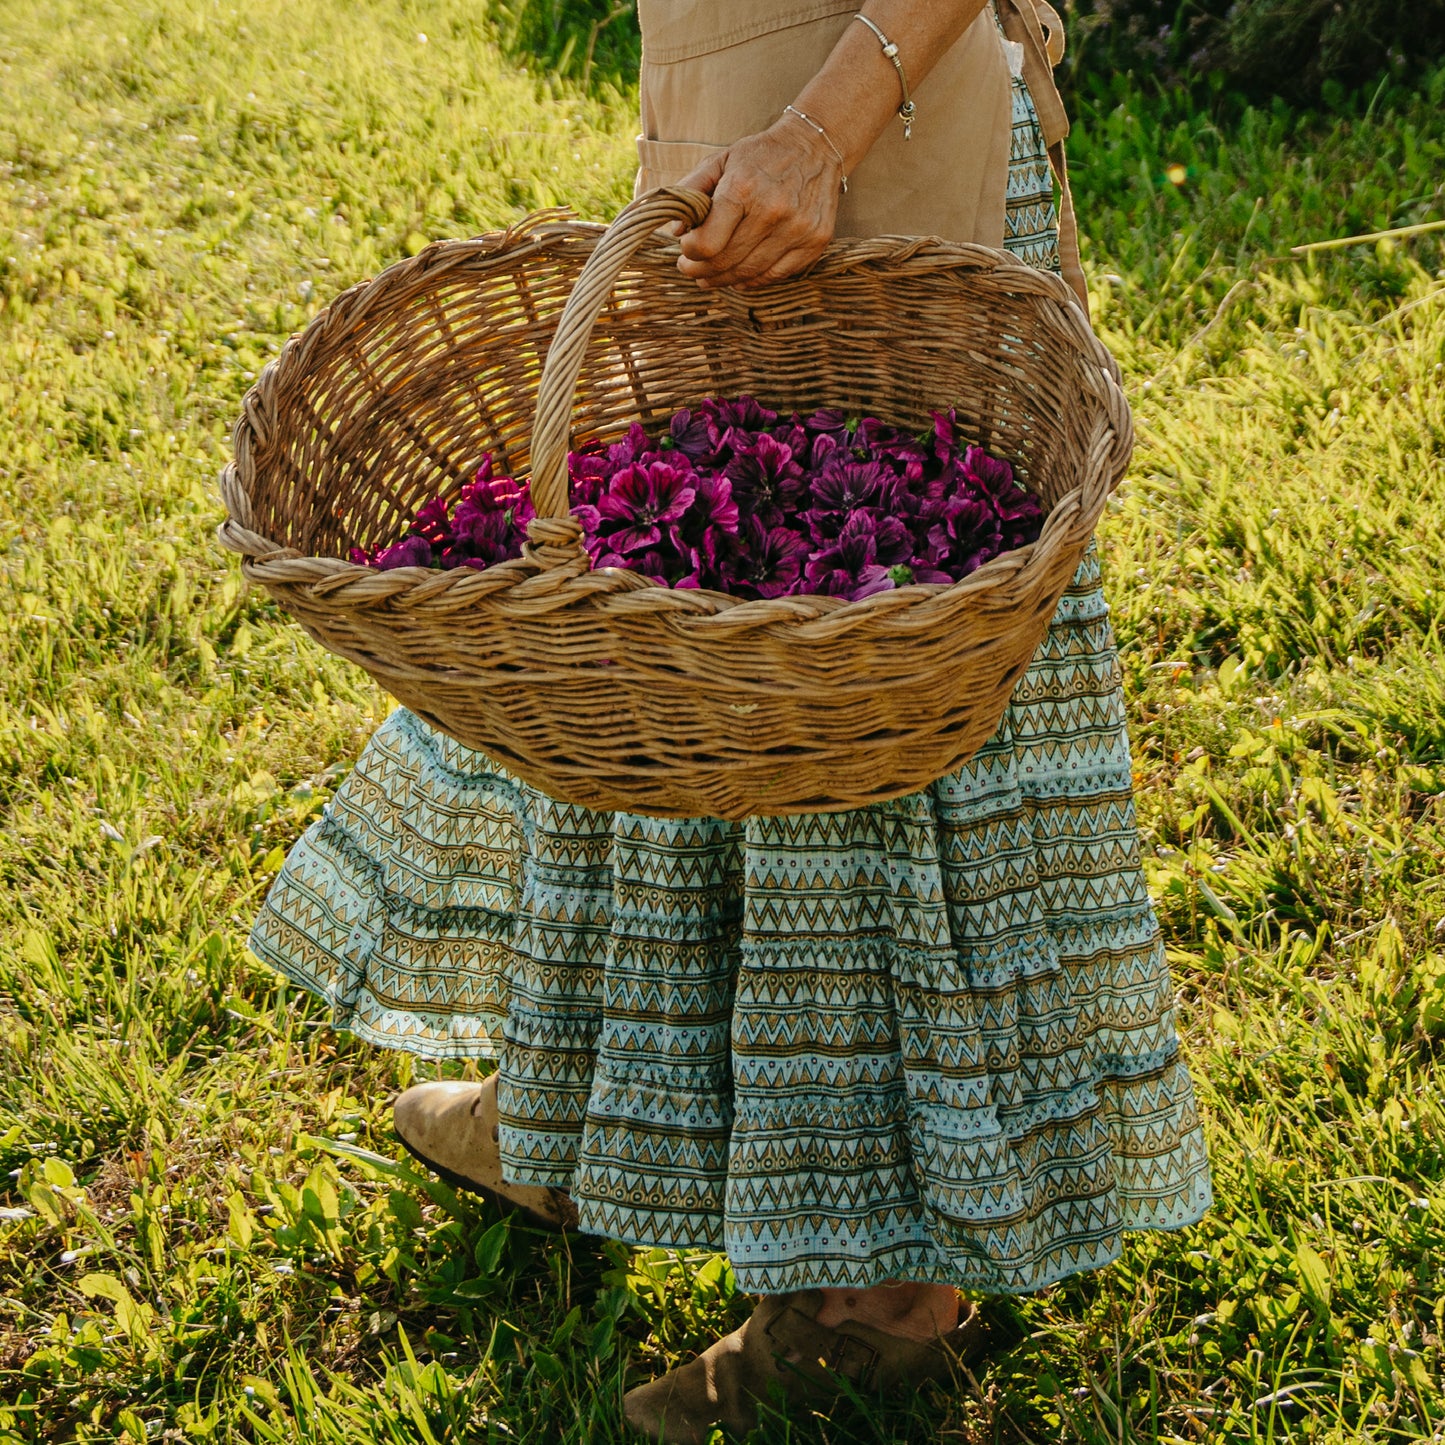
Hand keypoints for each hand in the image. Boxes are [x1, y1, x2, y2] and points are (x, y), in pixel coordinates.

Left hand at [672, 117, 843, 289]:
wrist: (816, 146)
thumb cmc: (761, 156)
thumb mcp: (720, 160)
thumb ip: (692, 190)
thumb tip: (676, 231)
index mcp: (743, 188)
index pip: (707, 244)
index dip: (690, 254)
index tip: (685, 251)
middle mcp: (772, 211)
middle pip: (726, 263)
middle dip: (701, 271)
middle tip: (691, 270)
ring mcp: (797, 229)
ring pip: (749, 274)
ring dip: (724, 280)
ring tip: (710, 276)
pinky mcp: (815, 242)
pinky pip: (776, 275)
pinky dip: (753, 280)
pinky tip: (740, 276)